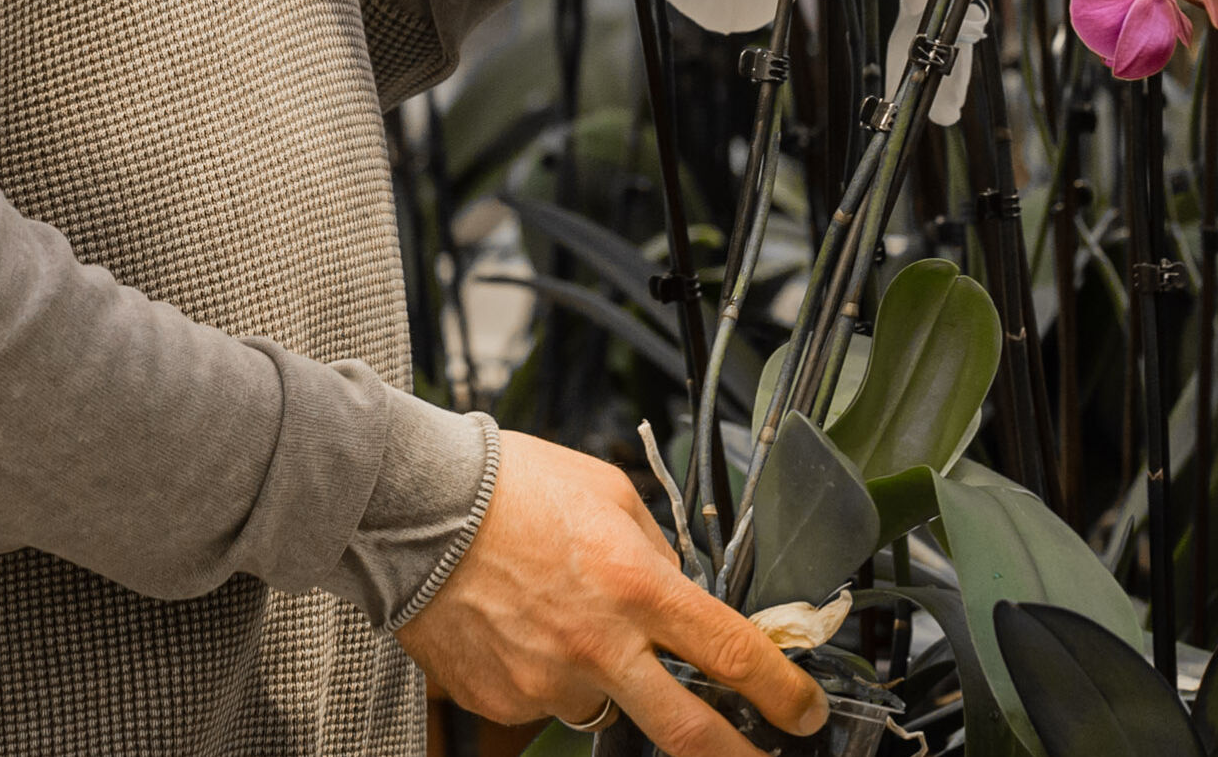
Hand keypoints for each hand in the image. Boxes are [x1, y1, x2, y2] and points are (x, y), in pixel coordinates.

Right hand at [396, 431, 825, 756]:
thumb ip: (655, 551)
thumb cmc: (511, 486)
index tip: (803, 711)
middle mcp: (600, 645)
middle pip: (687, 730)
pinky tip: (524, 626)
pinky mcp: (503, 700)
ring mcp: (547, 682)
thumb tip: (679, 588)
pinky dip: (548, 674)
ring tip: (568, 620)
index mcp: (637, 586)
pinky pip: (545, 699)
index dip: (781, 692)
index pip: (732, 653)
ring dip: (609, 681)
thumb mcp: (609, 493)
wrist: (414, 508)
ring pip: (604, 707)